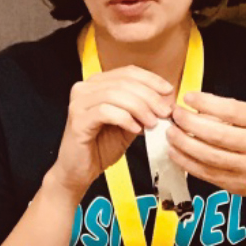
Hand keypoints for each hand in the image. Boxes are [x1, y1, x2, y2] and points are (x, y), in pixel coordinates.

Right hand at [47, 67, 176, 197]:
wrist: (79, 172)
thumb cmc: (100, 148)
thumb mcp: (128, 125)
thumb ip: (141, 111)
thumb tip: (165, 102)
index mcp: (97, 84)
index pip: (127, 73)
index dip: (150, 79)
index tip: (168, 91)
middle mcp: (85, 88)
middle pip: (124, 82)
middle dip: (149, 96)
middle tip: (164, 112)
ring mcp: (79, 103)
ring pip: (115, 94)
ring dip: (139, 108)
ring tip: (152, 123)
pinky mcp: (78, 120)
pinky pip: (105, 111)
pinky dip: (124, 118)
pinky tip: (136, 129)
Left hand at [166, 91, 245, 201]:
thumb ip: (230, 113)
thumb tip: (195, 106)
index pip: (231, 110)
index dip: (206, 103)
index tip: (187, 97)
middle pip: (217, 134)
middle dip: (190, 124)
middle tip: (175, 116)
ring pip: (208, 156)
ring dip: (184, 144)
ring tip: (171, 134)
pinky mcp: (235, 184)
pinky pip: (206, 173)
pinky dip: (187, 162)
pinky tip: (175, 153)